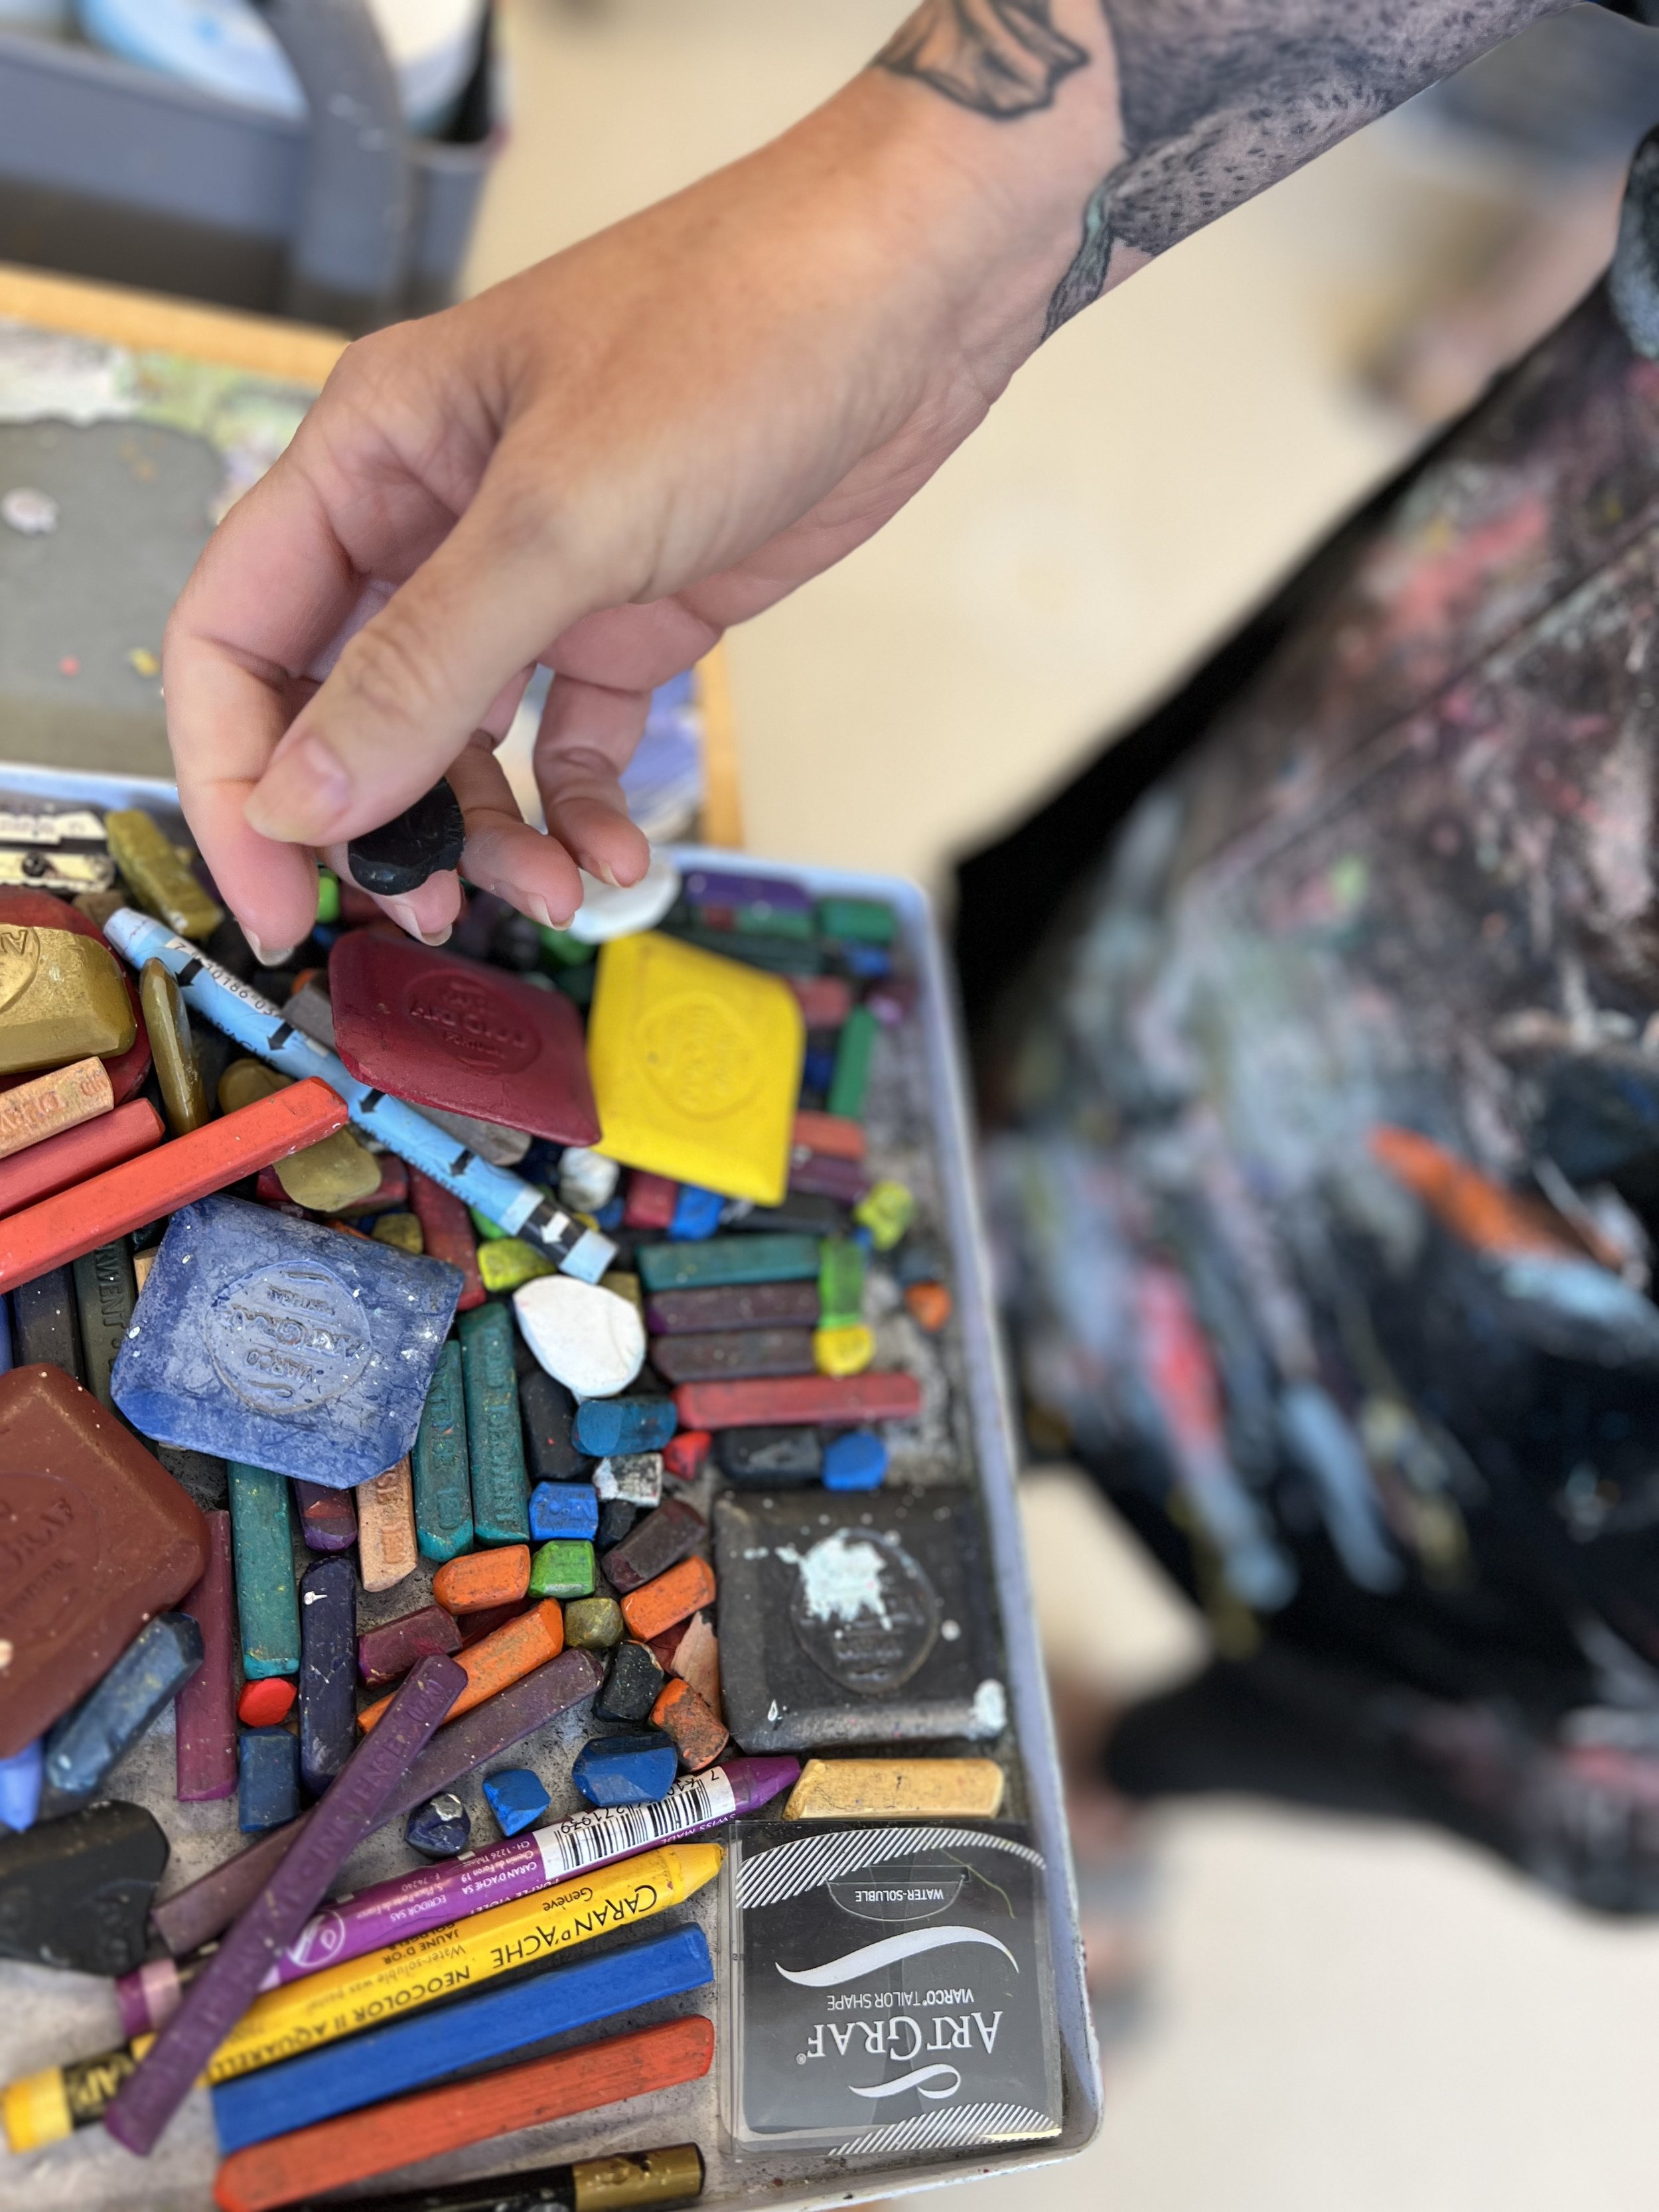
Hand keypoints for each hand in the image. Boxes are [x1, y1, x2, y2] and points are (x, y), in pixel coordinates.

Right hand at [164, 63, 1109, 959]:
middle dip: (375, 822)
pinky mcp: (631, 608)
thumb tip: (303, 800)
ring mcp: (535, 571)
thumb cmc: (735, 341)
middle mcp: (432, 517)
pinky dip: (584, 805)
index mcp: (371, 459)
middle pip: (345, 706)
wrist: (914, 294)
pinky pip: (573, 737)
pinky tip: (615, 855)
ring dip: (489, 832)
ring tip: (548, 892)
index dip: (236, 781)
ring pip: (461, 741)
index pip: (236, 639)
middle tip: (423, 911)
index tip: (276, 897)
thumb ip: (422, 668)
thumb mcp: (560, 520)